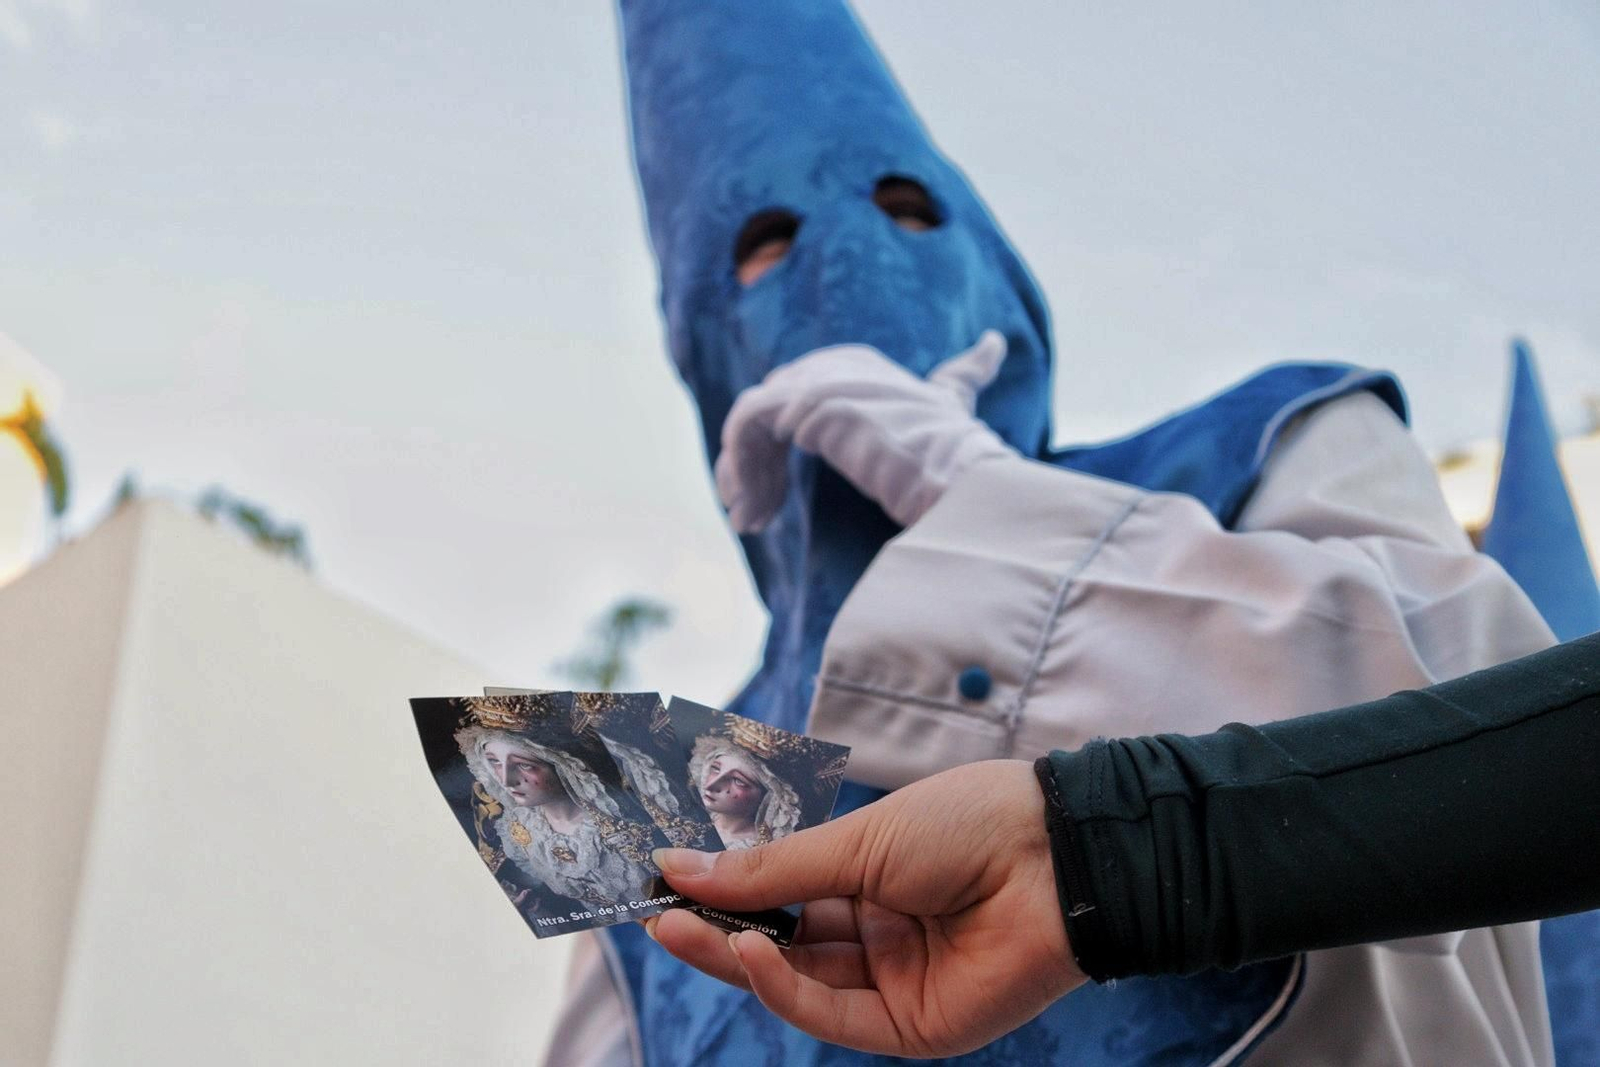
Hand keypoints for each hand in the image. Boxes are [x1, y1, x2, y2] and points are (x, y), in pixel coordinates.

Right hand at [644, 760, 1085, 1056]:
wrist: (1055, 854)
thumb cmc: (966, 824)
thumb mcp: (857, 839)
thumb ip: (771, 868)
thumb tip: (680, 867)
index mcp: (867, 880)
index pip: (780, 897)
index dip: (725, 894)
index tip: (665, 881)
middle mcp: (875, 935)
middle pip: (780, 946)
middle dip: (718, 932)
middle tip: (658, 915)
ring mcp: (892, 984)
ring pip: (797, 984)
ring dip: (738, 960)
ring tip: (682, 928)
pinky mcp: (912, 1028)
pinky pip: (834, 1016)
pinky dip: (786, 991)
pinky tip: (752, 956)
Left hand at [715, 331, 1014, 531]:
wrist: (969, 486)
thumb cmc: (962, 461)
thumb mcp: (958, 405)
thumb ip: (965, 373)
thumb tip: (994, 341)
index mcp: (860, 363)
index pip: (789, 397)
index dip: (774, 448)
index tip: (772, 501)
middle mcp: (839, 363)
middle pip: (766, 410)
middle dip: (751, 465)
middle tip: (751, 517)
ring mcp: (825, 380)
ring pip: (750, 421)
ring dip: (742, 475)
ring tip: (747, 523)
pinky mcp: (814, 403)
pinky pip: (747, 425)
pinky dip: (741, 468)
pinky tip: (755, 514)